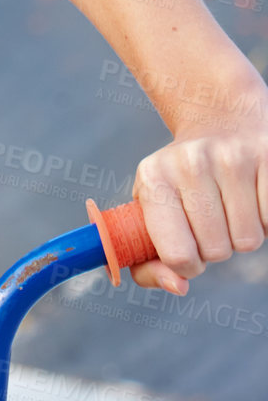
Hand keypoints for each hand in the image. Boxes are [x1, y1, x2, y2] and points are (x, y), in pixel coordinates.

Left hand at [127, 86, 267, 294]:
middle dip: (217, 244)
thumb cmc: (182, 180)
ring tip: (231, 201)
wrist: (220, 119)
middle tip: (212, 214)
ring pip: (249, 241)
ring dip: (243, 231)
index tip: (188, 246)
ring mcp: (231, 157)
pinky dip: (265, 220)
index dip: (188, 263)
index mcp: (154, 177)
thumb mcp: (152, 209)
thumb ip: (149, 259)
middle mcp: (189, 162)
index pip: (177, 256)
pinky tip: (252, 194)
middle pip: (217, 251)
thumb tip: (178, 287)